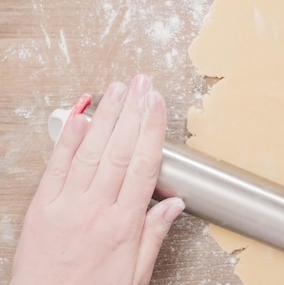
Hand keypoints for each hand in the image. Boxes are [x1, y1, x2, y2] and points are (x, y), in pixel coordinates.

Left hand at [10, 75, 184, 284]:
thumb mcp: (136, 274)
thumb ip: (154, 234)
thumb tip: (175, 204)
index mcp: (123, 225)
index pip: (144, 165)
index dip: (151, 130)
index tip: (157, 104)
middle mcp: (96, 209)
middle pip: (120, 150)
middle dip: (132, 112)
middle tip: (141, 84)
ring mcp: (67, 206)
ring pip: (91, 152)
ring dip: (105, 117)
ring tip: (116, 90)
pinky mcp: (42, 208)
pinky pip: (56, 168)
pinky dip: (68, 140)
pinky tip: (79, 117)